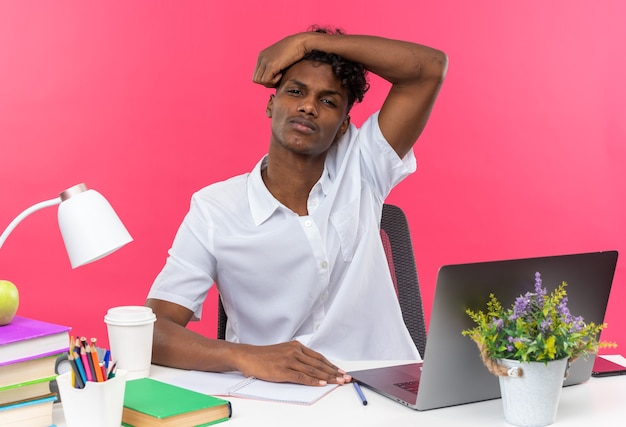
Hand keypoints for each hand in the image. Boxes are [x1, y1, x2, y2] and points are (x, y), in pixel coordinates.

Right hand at [236, 341, 350, 385]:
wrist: (248, 356)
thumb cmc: (265, 356)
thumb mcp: (284, 351)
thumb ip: (298, 356)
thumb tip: (312, 366)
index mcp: (296, 346)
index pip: (318, 357)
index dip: (331, 365)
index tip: (341, 371)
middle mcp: (295, 351)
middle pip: (318, 364)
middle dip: (334, 372)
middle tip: (345, 377)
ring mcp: (289, 361)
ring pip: (313, 370)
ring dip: (327, 377)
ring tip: (338, 382)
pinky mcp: (283, 370)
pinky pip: (301, 377)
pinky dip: (313, 381)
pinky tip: (321, 383)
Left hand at [252, 33, 312, 87]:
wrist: (301, 43)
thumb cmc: (295, 52)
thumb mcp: (280, 59)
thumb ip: (274, 67)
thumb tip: (273, 81)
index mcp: (262, 56)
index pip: (257, 74)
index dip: (267, 78)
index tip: (277, 74)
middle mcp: (261, 57)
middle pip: (256, 79)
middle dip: (267, 82)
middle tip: (278, 77)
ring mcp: (265, 61)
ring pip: (259, 81)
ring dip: (270, 82)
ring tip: (280, 75)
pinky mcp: (271, 64)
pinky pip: (265, 80)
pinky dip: (274, 81)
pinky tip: (281, 74)